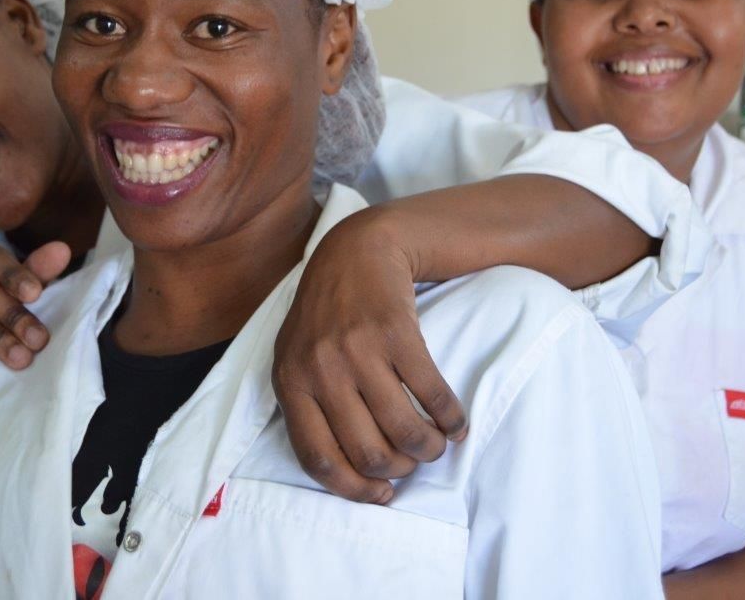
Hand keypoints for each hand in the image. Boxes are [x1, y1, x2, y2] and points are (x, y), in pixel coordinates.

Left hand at [272, 207, 467, 503]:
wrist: (355, 250)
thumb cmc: (325, 313)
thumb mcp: (296, 356)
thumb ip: (309, 406)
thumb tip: (351, 469)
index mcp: (289, 383)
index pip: (318, 458)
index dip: (354, 488)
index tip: (381, 494)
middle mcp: (320, 370)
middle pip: (367, 451)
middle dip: (399, 468)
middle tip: (412, 461)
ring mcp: (357, 351)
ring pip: (403, 430)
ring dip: (429, 448)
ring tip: (436, 444)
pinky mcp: (396, 334)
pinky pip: (432, 394)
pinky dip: (451, 418)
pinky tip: (455, 422)